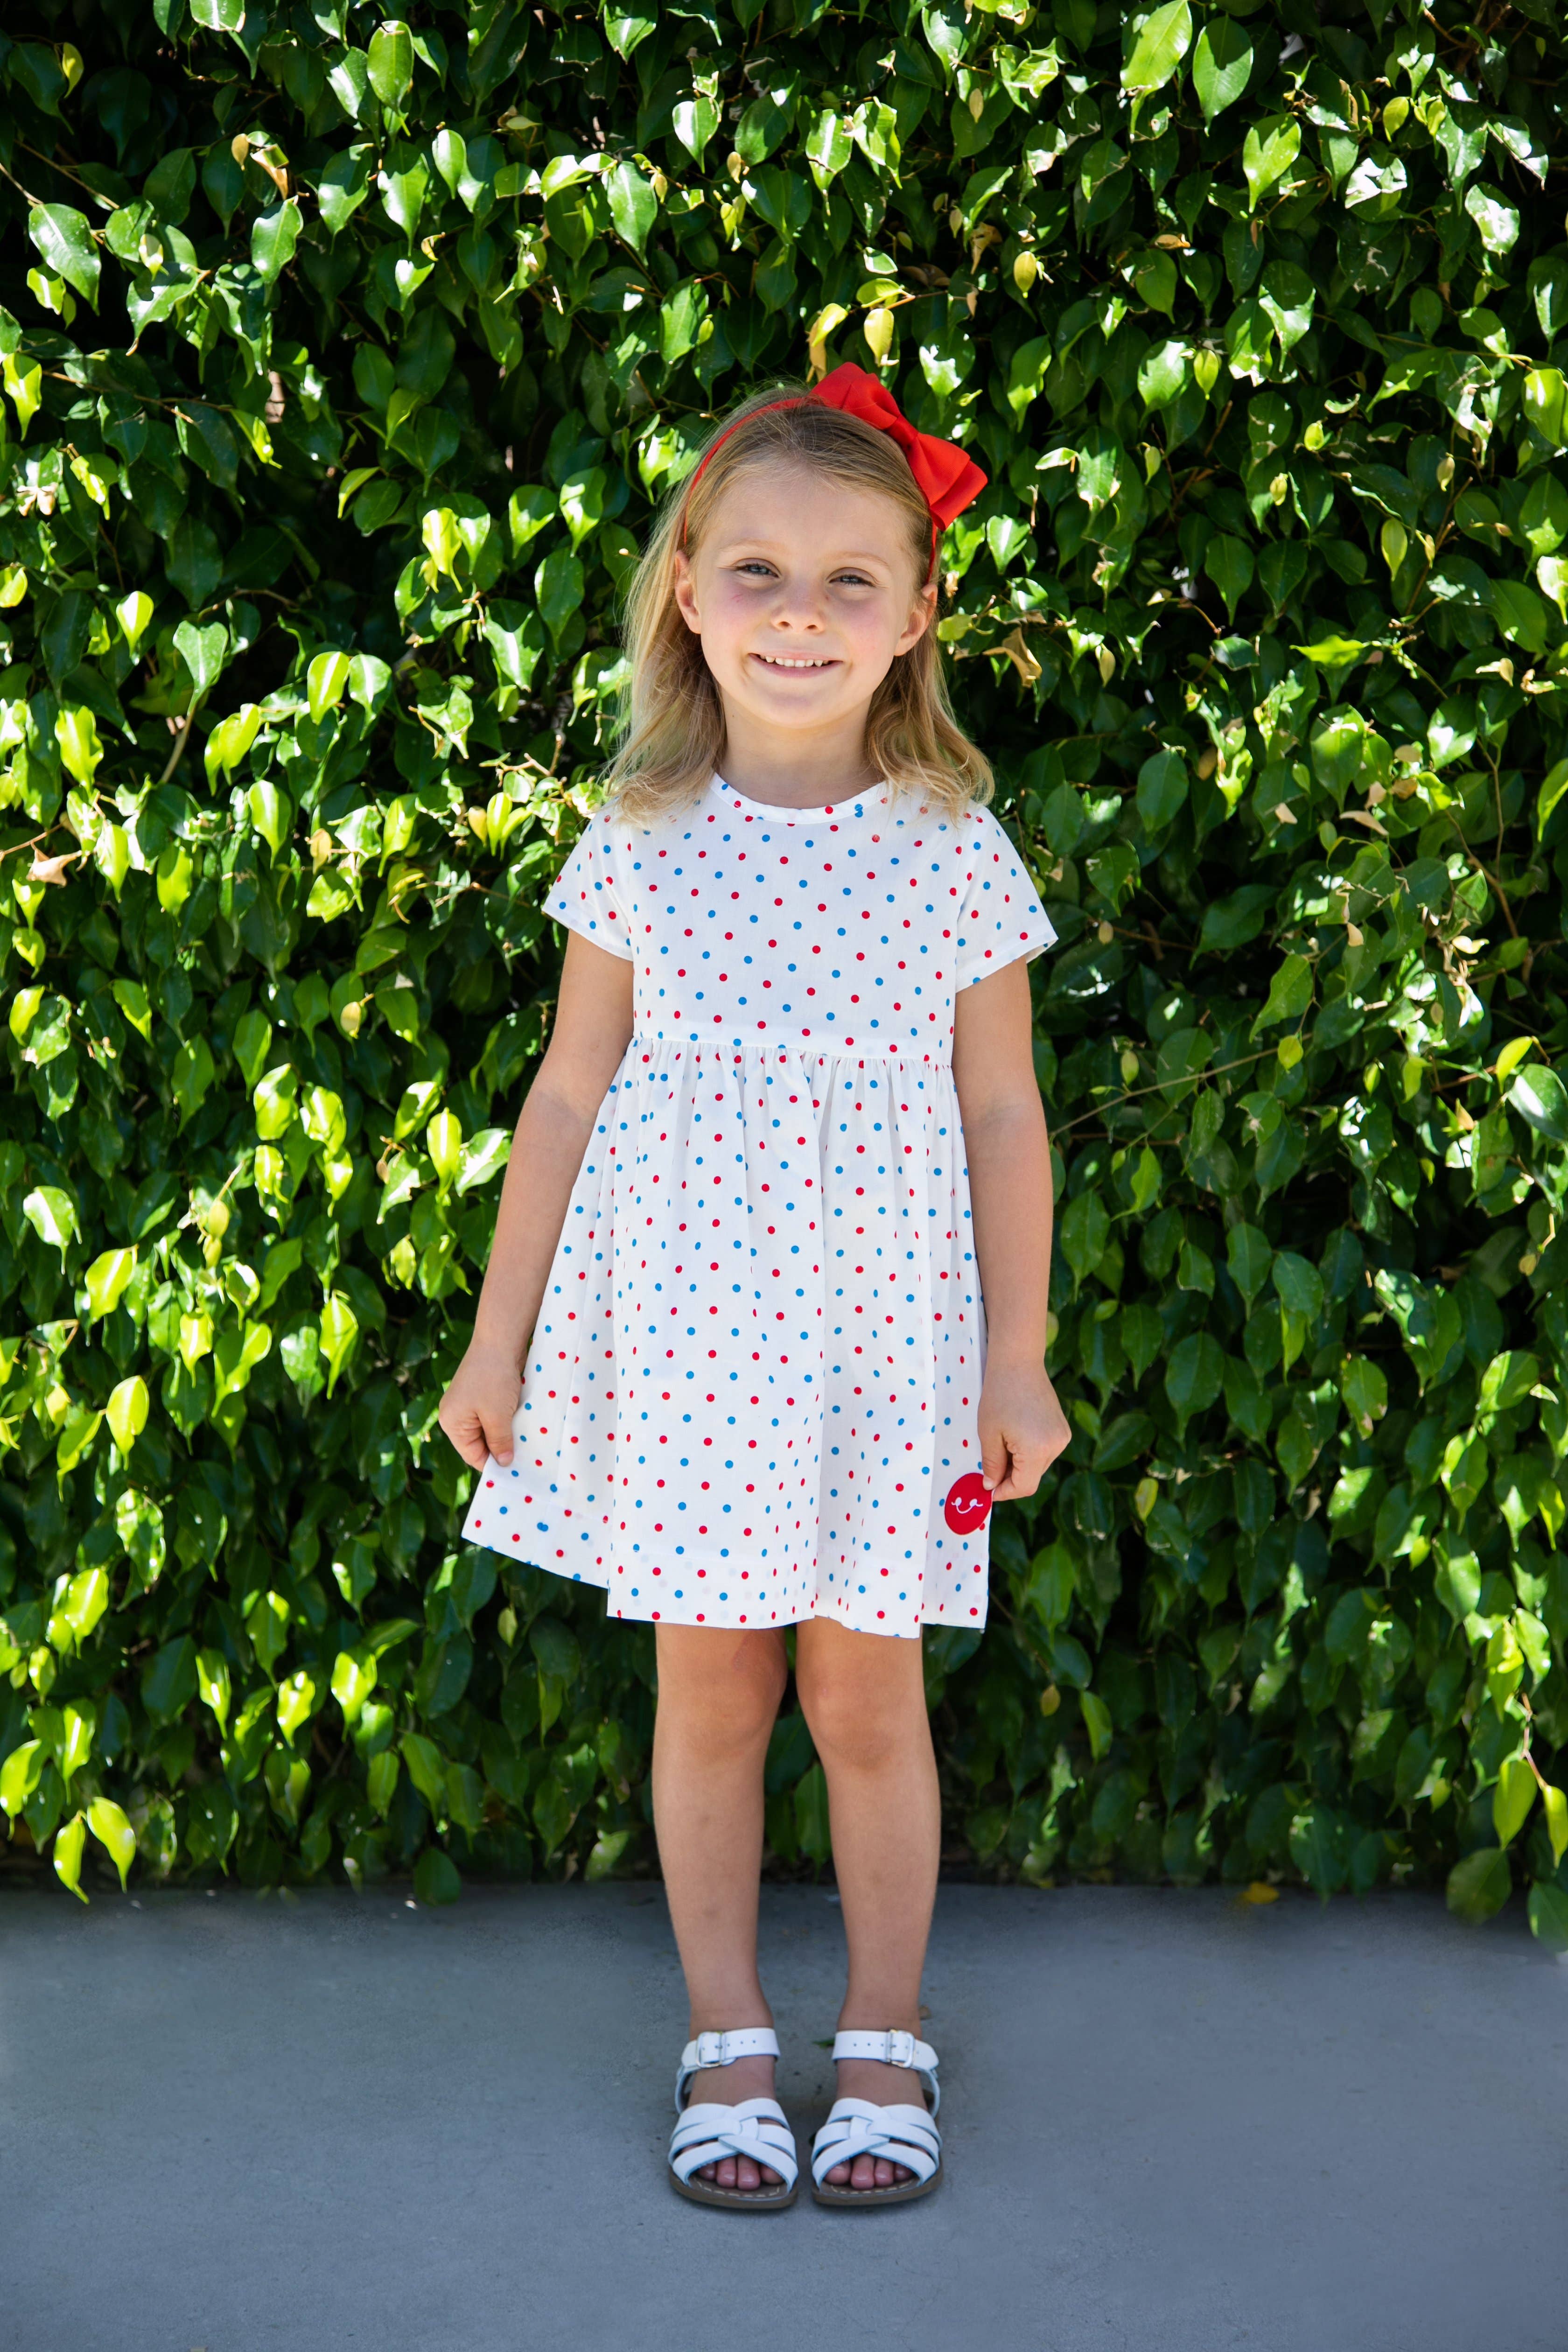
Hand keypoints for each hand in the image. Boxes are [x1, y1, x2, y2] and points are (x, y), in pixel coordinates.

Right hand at [438, 1339, 523, 1469]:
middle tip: (524, 1457)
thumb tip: (504, 1463)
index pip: (472, 1455)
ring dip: (506, 1433)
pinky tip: (521, 1423)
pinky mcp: (482, 1394)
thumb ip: (499, 1442)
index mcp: (452, 1422)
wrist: (499, 1341)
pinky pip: (494, 1416)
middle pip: (479, 1443)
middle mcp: (456, 1414)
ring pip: (489, 1429)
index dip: (493, 1464)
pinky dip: (506, 1420)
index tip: (515, 1473)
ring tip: (525, 1441)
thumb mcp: (497, 1417)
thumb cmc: (493, 1379)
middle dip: (500, 1448)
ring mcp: (468, 1403)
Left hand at [977, 1359, 1070, 1500]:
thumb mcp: (988, 1433)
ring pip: (1038, 1465)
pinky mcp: (1063, 1429)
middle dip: (1009, 1477)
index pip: (1024, 1487)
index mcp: (1037, 1449)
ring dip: (1019, 1464)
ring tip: (1002, 1443)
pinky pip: (1045, 1451)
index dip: (1004, 1492)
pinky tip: (1015, 1434)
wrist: (1018, 1363)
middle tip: (989, 1467)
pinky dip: (1029, 1452)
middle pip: (1032, 1477)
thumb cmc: (999, 1394)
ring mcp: (1062, 1437)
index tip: (988, 1490)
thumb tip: (991, 1486)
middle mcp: (1056, 1446)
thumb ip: (991, 1464)